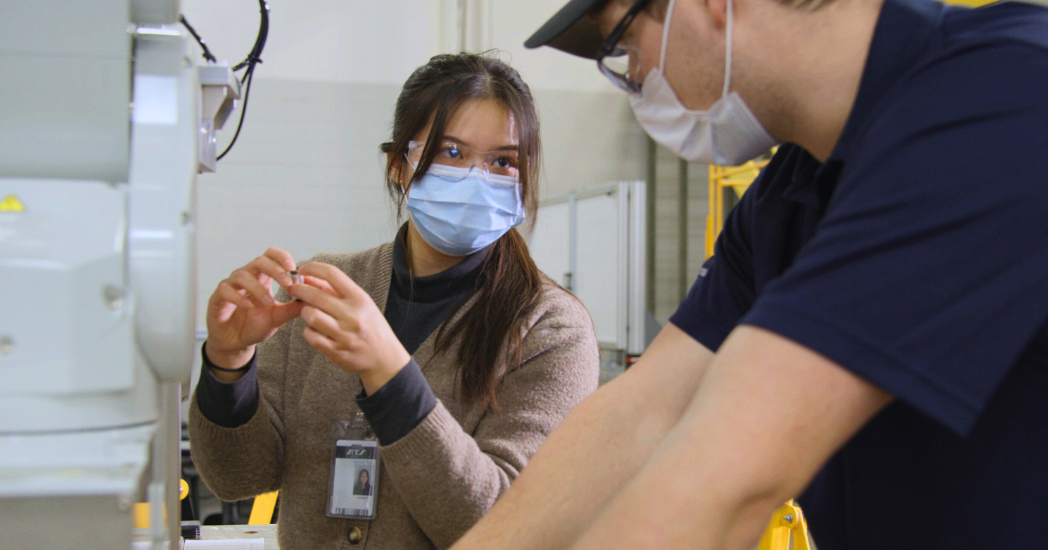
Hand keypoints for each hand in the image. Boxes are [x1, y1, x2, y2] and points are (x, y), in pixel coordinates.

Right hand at [205, 247, 306, 376]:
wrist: (235, 343)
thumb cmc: (255, 326)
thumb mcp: (278, 318)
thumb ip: (293, 308)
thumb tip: (313, 298)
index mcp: (262, 277)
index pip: (271, 256)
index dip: (282, 257)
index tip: (294, 269)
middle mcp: (246, 277)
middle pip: (259, 260)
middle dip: (275, 269)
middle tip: (288, 283)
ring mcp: (230, 286)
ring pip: (242, 275)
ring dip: (258, 287)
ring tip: (269, 302)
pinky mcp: (217, 298)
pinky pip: (225, 290)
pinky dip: (238, 296)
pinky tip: (249, 306)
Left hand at [290, 262, 410, 394]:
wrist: (385, 358)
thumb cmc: (371, 327)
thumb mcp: (361, 304)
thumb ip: (336, 291)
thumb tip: (308, 277)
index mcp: (360, 298)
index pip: (332, 274)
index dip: (312, 268)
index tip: (302, 269)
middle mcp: (352, 315)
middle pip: (315, 294)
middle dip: (298, 289)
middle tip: (293, 289)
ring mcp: (345, 334)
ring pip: (311, 315)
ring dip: (304, 312)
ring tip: (306, 312)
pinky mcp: (337, 351)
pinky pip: (312, 336)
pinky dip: (308, 331)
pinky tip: (312, 330)